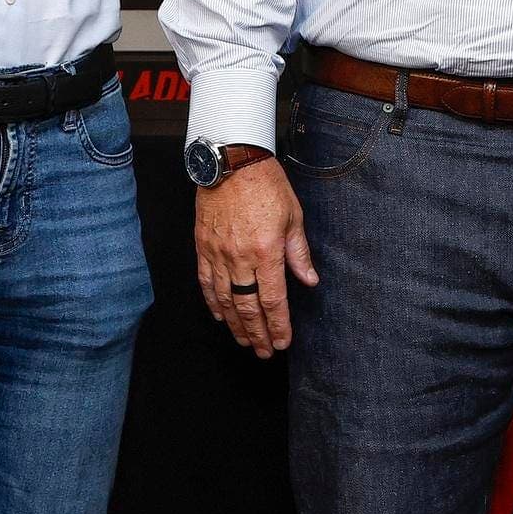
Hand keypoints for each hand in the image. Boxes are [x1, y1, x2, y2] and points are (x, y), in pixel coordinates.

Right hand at [193, 160, 315, 357]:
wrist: (231, 161)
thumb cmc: (266, 184)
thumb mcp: (293, 217)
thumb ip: (299, 253)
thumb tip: (309, 281)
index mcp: (266, 251)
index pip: (273, 300)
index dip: (278, 325)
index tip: (283, 342)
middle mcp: (240, 258)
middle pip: (248, 307)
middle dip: (258, 333)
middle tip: (265, 352)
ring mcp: (218, 254)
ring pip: (225, 300)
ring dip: (235, 325)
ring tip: (245, 341)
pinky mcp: (203, 246)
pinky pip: (206, 282)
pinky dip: (212, 303)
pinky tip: (219, 315)